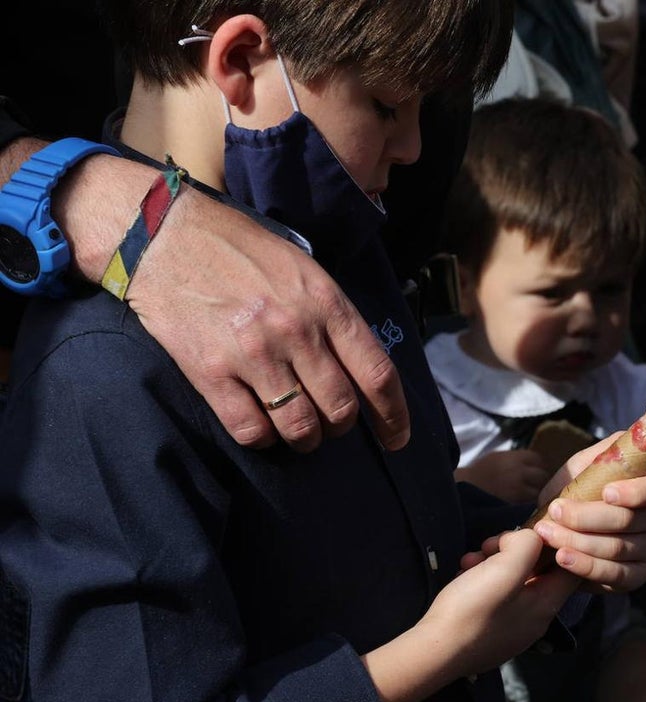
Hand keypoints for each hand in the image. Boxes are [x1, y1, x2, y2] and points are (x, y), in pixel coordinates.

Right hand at [56, 156, 410, 452]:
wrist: (166, 234)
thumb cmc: (240, 249)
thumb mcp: (303, 268)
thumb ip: (333, 315)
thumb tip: (359, 366)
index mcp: (327, 303)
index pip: (377, 374)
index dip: (393, 415)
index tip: (397, 439)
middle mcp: (297, 330)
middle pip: (340, 408)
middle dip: (340, 426)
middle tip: (330, 424)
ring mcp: (254, 353)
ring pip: (299, 426)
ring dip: (305, 438)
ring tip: (298, 431)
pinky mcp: (211, 371)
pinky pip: (250, 429)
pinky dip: (262, 438)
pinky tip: (260, 425)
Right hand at [424, 529, 578, 676]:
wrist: (434, 652)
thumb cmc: (473, 609)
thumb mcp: (505, 568)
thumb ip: (527, 545)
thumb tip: (528, 538)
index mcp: (546, 604)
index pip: (573, 567)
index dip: (557, 543)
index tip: (532, 530)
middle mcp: (535, 618)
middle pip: (538, 570)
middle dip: (514, 550)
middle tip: (490, 546)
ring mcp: (512, 627)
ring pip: (511, 580)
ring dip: (492, 562)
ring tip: (470, 561)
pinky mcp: (490, 631)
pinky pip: (494, 596)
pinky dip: (480, 579)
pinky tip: (463, 575)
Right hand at [455, 450, 549, 502]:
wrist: (463, 489)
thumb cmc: (479, 473)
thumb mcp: (497, 457)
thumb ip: (515, 458)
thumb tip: (532, 462)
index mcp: (515, 458)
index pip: (537, 459)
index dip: (537, 465)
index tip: (536, 470)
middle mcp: (519, 472)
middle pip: (542, 476)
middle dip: (540, 480)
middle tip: (536, 485)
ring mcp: (518, 489)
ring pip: (538, 492)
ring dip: (536, 494)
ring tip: (530, 496)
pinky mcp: (515, 505)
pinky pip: (529, 505)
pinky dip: (529, 505)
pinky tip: (524, 505)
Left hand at [472, 436, 645, 592]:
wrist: (563, 530)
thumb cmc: (577, 493)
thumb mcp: (585, 468)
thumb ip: (602, 454)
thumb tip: (622, 439)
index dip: (636, 492)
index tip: (606, 492)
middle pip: (628, 521)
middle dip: (586, 517)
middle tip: (555, 511)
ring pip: (617, 549)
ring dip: (578, 541)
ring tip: (548, 533)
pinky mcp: (636, 577)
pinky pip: (614, 575)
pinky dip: (584, 566)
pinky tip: (562, 557)